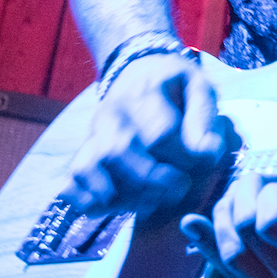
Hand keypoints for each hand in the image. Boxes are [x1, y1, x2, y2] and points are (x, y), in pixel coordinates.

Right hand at [64, 52, 235, 214]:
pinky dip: (85, 199)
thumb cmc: (173, 86)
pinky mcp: (82, 154)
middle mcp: (111, 114)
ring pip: (90, 167)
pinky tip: (110, 206)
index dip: (185, 157)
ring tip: (149, 201)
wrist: (135, 71)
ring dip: (121, 193)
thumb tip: (206, 153)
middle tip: (179, 187)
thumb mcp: (197, 87)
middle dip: (152, 179)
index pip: (160, 134)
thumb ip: (204, 118)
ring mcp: (92, 135)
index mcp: (143, 93)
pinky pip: (71, 181)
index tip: (204, 161)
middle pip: (119, 152)